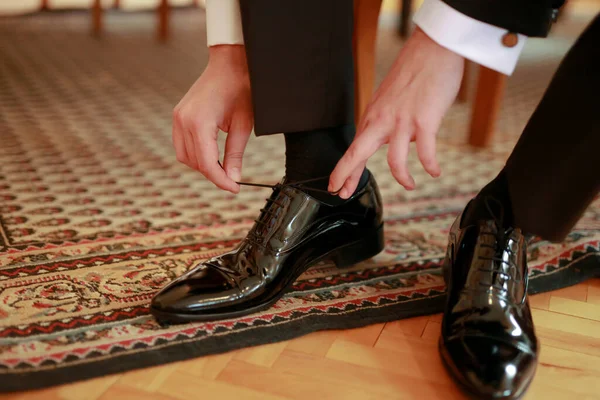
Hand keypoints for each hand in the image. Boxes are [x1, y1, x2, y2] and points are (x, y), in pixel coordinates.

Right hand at [172, 45, 252, 192]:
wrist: (230, 64)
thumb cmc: (240, 89)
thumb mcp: (243, 125)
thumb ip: (235, 154)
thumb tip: (233, 179)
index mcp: (199, 122)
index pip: (207, 164)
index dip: (221, 181)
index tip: (235, 189)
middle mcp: (183, 121)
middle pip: (195, 163)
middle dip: (213, 174)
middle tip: (233, 180)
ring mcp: (177, 118)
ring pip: (185, 157)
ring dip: (203, 166)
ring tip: (224, 168)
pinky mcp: (178, 116)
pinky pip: (182, 145)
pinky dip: (195, 155)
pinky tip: (212, 156)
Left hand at [329, 28, 463, 197]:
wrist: (432, 49)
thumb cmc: (415, 72)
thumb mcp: (390, 99)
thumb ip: (387, 121)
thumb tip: (395, 141)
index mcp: (374, 116)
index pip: (353, 148)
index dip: (343, 170)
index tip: (335, 186)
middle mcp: (383, 121)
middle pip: (357, 154)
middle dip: (347, 176)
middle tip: (342, 194)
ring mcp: (402, 121)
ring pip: (394, 161)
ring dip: (402, 178)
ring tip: (410, 186)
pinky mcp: (424, 120)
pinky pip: (425, 152)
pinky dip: (430, 166)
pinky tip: (434, 172)